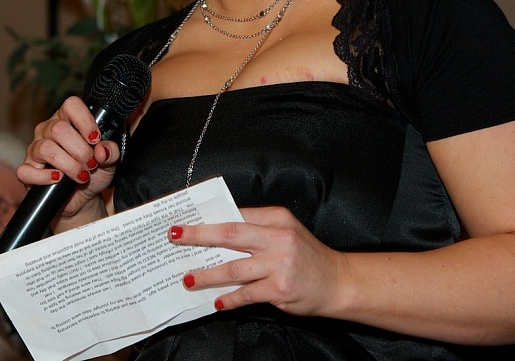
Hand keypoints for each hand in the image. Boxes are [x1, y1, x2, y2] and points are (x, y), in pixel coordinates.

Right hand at [16, 96, 119, 224]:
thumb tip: (102, 150)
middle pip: (58, 129)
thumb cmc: (94, 173)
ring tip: (82, 175)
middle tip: (91, 163)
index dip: (84, 120)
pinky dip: (44, 177)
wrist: (84, 198)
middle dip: (80, 150)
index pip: (70, 105)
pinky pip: (27, 171)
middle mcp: (48, 130)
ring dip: (69, 165)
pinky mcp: (27, 170)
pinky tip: (58, 180)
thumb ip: (111, 152)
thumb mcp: (110, 162)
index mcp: (67, 120)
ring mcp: (35, 149)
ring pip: (46, 148)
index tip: (95, 139)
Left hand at [171, 206, 345, 316]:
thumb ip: (256, 229)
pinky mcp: (280, 288)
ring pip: (234, 267)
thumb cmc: (307, 256)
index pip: (235, 214)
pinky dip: (229, 298)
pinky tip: (216, 301)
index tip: (186, 220)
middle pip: (229, 233)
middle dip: (198, 235)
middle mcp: (278, 237)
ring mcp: (279, 264)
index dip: (208, 217)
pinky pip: (247, 294)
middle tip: (175, 236)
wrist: (338, 282)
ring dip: (207, 274)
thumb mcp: (285, 231)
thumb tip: (216, 233)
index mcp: (276, 217)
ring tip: (188, 278)